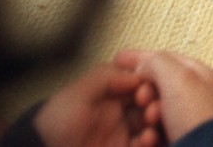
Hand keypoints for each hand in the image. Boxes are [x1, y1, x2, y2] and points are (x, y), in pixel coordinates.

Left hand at [31, 61, 153, 146]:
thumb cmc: (55, 123)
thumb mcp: (76, 93)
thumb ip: (106, 77)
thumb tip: (138, 73)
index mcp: (110, 93)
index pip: (140, 82)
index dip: (150, 83)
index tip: (148, 89)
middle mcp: (120, 111)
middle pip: (151, 102)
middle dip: (157, 103)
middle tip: (152, 109)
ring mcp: (123, 133)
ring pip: (152, 124)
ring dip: (157, 123)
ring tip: (149, 126)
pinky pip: (145, 144)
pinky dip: (151, 141)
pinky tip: (146, 139)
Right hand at [113, 49, 212, 144]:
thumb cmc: (199, 119)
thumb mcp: (179, 78)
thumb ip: (157, 62)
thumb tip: (142, 66)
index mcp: (196, 75)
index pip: (163, 58)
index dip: (139, 57)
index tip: (118, 59)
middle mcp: (190, 96)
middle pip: (153, 85)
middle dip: (142, 91)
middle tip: (142, 99)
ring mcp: (182, 119)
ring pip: (149, 110)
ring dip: (144, 115)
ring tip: (151, 121)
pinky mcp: (175, 140)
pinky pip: (150, 133)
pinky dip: (146, 135)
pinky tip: (149, 137)